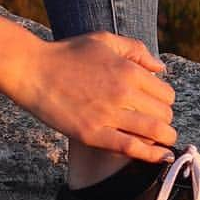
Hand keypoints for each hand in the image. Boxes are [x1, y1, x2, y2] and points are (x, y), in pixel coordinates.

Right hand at [9, 31, 176, 163]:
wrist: (34, 70)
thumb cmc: (68, 53)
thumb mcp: (104, 40)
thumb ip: (136, 50)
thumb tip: (160, 68)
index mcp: (128, 70)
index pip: (166, 93)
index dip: (165, 102)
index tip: (157, 106)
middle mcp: (123, 92)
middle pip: (163, 115)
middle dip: (165, 121)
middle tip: (157, 124)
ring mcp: (108, 115)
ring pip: (155, 133)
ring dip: (165, 140)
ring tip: (164, 143)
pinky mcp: (93, 134)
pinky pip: (131, 149)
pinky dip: (152, 156)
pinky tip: (161, 158)